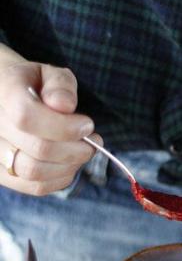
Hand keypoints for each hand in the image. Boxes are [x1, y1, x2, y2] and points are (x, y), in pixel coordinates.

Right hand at [0, 44, 97, 195]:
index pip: (26, 116)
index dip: (63, 126)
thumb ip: (59, 84)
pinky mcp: (3, 175)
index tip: (88, 124)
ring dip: (69, 165)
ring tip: (82, 151)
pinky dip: (61, 178)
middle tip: (93, 141)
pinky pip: (35, 186)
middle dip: (75, 149)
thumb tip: (64, 105)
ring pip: (35, 172)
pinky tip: (69, 163)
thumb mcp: (48, 74)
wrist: (6, 100)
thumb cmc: (33, 86)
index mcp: (2, 93)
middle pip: (38, 148)